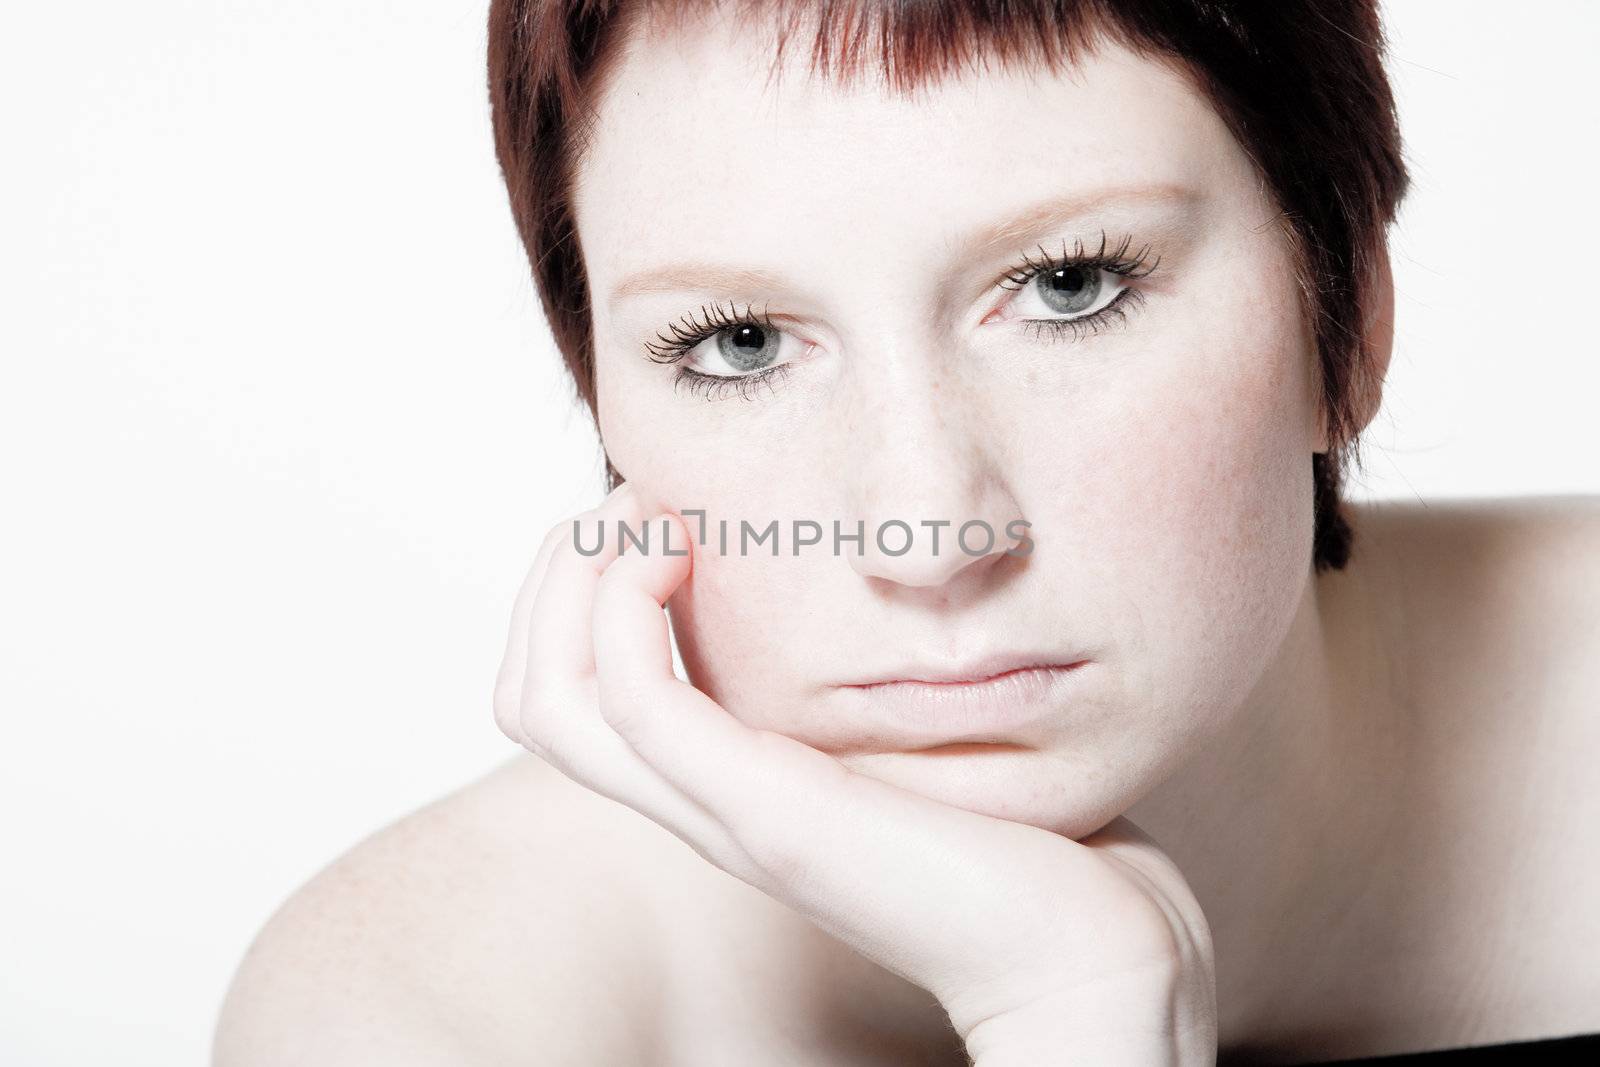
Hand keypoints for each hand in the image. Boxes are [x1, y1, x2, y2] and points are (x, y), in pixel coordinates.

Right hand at [493, 482, 1217, 1064]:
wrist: (1082, 938)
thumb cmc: (1019, 832)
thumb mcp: (908, 732)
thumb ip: (860, 679)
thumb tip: (865, 588)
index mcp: (725, 784)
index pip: (567, 698)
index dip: (572, 596)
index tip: (655, 517)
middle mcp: (701, 803)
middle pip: (532, 695)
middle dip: (556, 576)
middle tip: (637, 504)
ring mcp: (722, 812)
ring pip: (551, 699)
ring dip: (577, 579)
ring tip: (650, 517)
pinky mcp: (765, 812)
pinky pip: (633, 700)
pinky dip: (625, 607)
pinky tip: (684, 552)